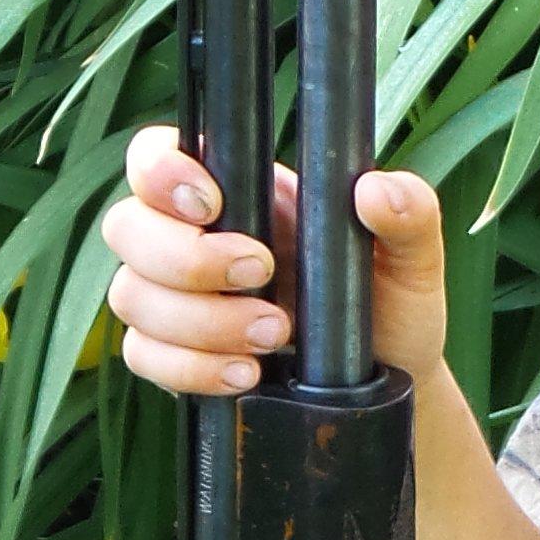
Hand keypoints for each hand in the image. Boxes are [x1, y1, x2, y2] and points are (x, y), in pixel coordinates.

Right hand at [103, 125, 447, 395]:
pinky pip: (143, 356)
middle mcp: (194, 238)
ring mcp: (175, 298)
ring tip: (274, 335)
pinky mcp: (174, 354)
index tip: (212, 206)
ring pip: (131, 295)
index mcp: (241, 193)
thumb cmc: (391, 303)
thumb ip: (410, 213)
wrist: (384, 382)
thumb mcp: (413, 258)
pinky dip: (189, 369)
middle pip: (126, 226)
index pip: (157, 157)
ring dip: (199, 321)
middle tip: (262, 275)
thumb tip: (377, 191)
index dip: (160, 172)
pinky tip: (245, 375)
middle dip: (187, 259)